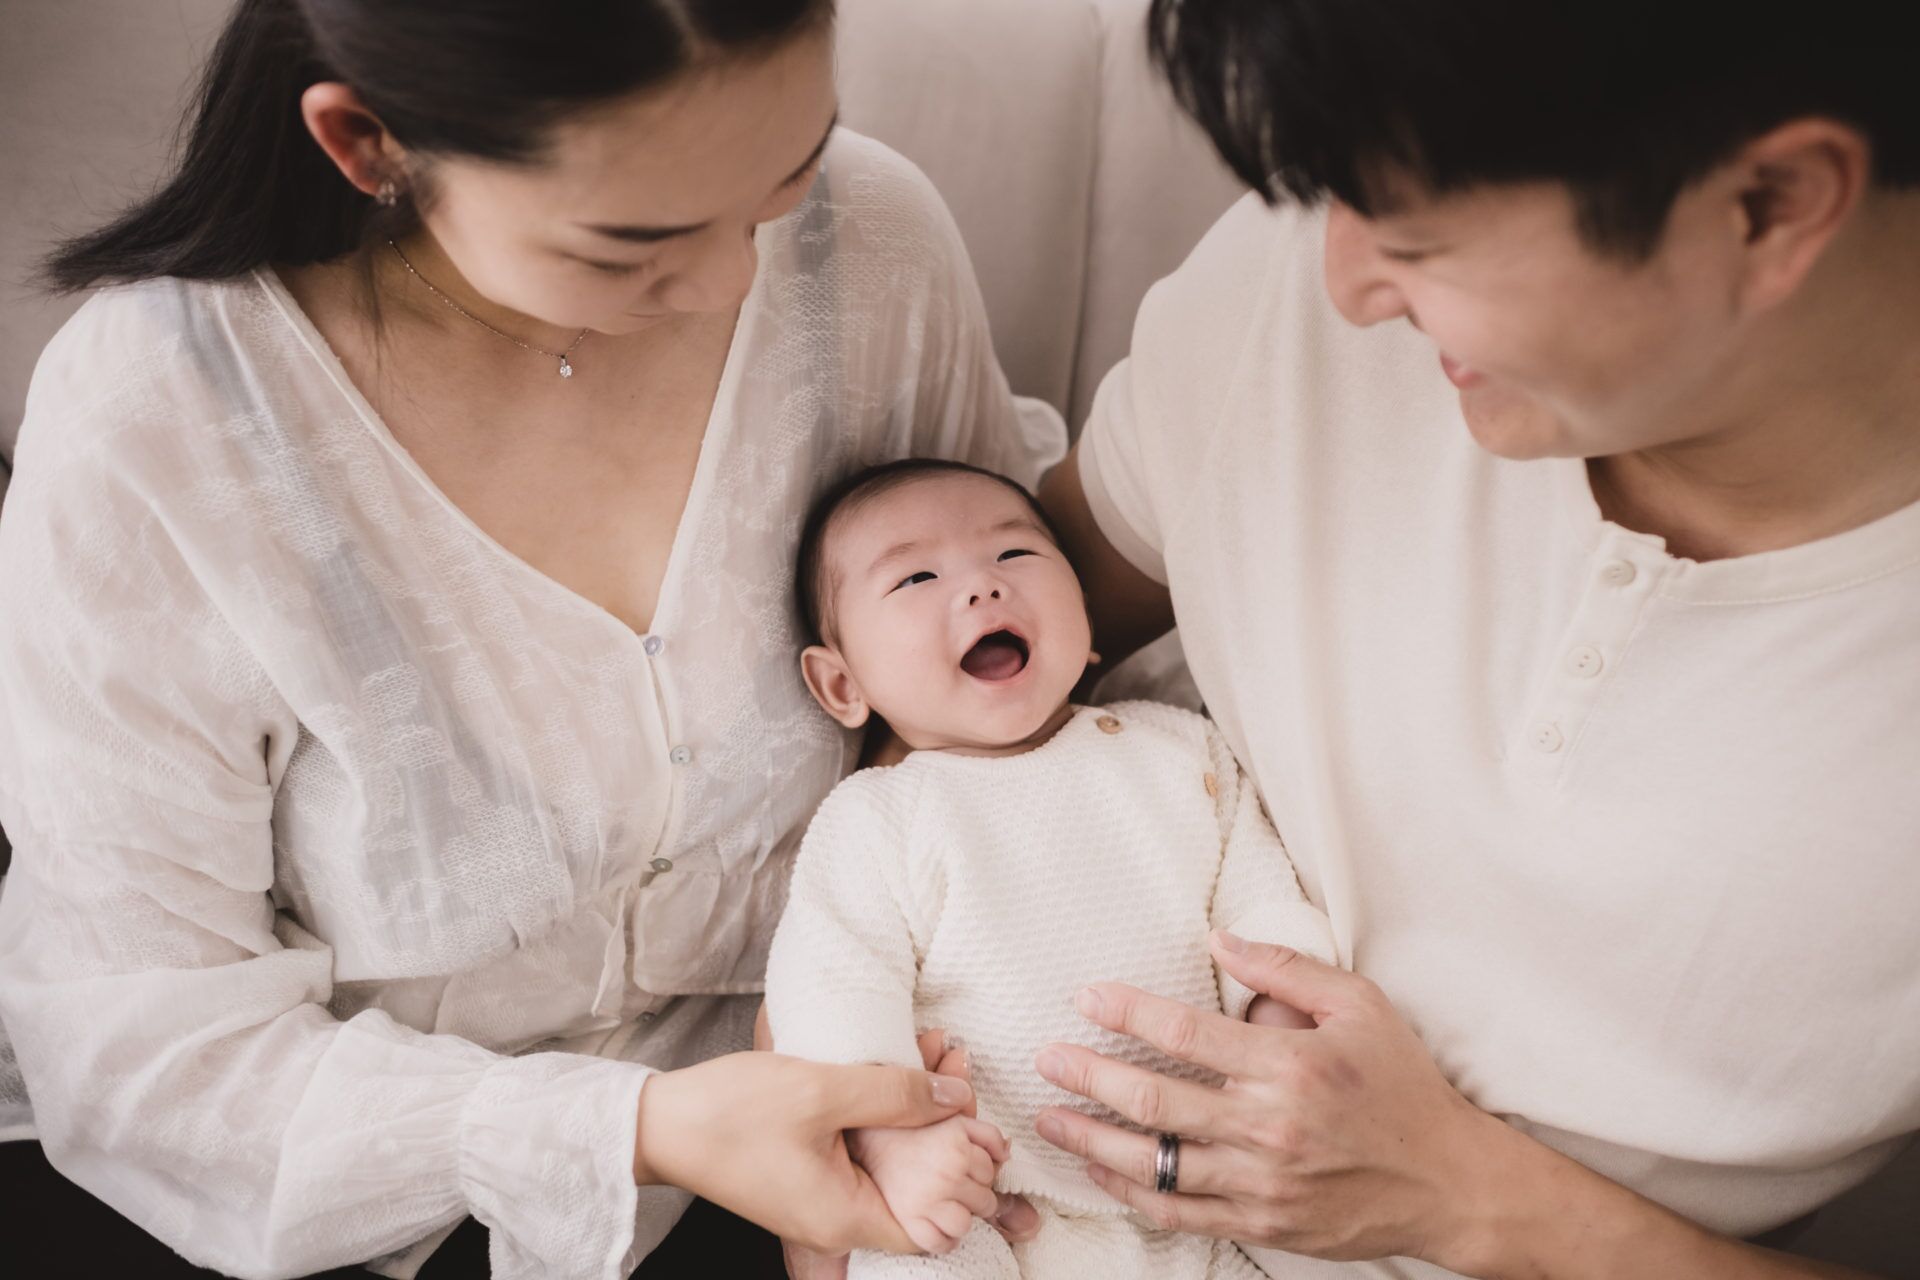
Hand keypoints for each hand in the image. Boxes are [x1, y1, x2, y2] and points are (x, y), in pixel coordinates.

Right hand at [633, 1049, 975, 1255]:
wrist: (660, 1123)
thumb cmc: (733, 1112)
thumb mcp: (822, 1090)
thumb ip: (895, 1092)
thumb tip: (957, 1095)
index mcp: (846, 1218)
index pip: (935, 1229)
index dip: (963, 1183)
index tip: (974, 1132)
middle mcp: (836, 1223)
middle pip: (915, 1196)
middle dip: (944, 1144)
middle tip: (958, 1088)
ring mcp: (818, 1204)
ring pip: (890, 1171)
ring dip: (914, 1126)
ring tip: (933, 1071)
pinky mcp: (804, 1180)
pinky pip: (861, 1160)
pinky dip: (882, 1125)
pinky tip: (891, 1081)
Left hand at [1031, 930, 1510, 1267]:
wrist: (1449, 1182)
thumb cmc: (1402, 1086)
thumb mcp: (1360, 1006)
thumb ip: (1286, 969)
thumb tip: (1219, 940)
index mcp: (1288, 1064)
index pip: (1185, 1032)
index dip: (1126, 1012)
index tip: (1086, 997)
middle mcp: (1268, 1125)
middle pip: (1153, 1098)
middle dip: (1088, 1075)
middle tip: (1046, 1058)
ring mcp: (1261, 1182)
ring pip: (1154, 1160)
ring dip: (1091, 1137)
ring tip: (1048, 1117)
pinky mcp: (1262, 1222)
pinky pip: (1180, 1210)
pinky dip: (1130, 1191)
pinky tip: (1097, 1168)